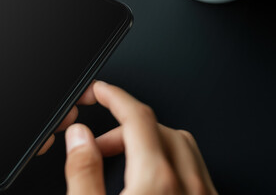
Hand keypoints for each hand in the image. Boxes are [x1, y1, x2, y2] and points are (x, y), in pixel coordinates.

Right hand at [64, 81, 216, 194]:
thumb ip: (83, 173)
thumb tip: (79, 138)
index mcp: (156, 181)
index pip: (138, 117)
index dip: (114, 97)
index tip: (100, 91)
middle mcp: (188, 187)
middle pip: (160, 128)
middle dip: (126, 127)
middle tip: (98, 143)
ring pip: (184, 147)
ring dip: (152, 142)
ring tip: (124, 160)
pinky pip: (197, 171)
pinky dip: (172, 162)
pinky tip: (153, 180)